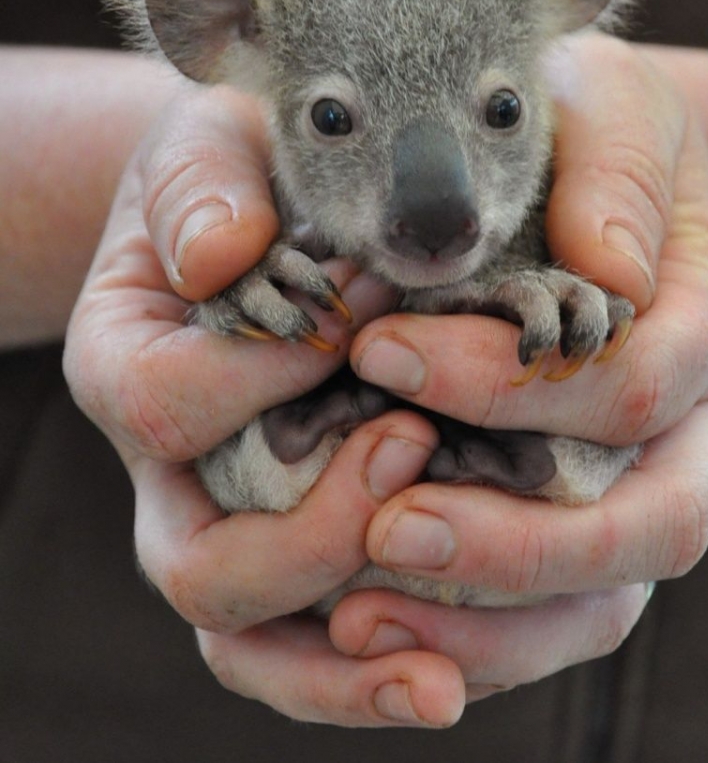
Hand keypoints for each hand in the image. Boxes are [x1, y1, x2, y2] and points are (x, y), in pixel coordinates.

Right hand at [64, 85, 465, 726]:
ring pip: (252, 640)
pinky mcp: (297, 547)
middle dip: (313, 537)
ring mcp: (230, 521)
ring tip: (440, 682)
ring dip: (343, 671)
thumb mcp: (209, 151)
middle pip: (206, 566)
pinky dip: (373, 668)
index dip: (259, 376)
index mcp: (129, 367)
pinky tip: (452, 666)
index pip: (167, 404)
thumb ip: (202, 190)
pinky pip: (315, 641)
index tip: (354, 328)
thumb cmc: (238, 177)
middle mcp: (169, 472)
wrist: (263, 220)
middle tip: (414, 448)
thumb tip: (222, 254)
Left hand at [335, 33, 707, 697]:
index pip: (629, 387)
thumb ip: (618, 175)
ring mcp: (637, 482)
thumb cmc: (594, 134)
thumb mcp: (613, 111)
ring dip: (487, 621)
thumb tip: (609, 273)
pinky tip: (369, 614)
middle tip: (388, 530)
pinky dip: (468, 631)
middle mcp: (687, 424)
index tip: (382, 348)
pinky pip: (545, 614)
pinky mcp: (578, 519)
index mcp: (704, 325)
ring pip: (601, 602)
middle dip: (518, 543)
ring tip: (359, 615)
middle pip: (650, 526)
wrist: (594, 174)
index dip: (507, 385)